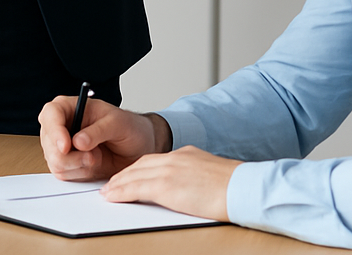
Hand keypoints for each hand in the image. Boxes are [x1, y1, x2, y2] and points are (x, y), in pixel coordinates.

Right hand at [38, 95, 164, 179]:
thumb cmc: (129, 127)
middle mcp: (61, 126)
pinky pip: (64, 174)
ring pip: (56, 162)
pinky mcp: (68, 164)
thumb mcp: (117, 123)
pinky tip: (94, 164)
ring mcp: (62, 146)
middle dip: (71, 156)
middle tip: (93, 156)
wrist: (138, 147)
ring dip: (78, 166)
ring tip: (97, 157)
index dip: (55, 131)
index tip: (66, 146)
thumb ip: (98, 131)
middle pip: (49, 144)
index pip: (51, 114)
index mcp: (69, 107)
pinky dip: (81, 174)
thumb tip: (78, 141)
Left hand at [101, 146, 237, 221]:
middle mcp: (174, 158)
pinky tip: (113, 197)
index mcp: (186, 155)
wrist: (243, 187)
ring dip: (118, 183)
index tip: (128, 175)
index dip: (138, 168)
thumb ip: (195, 175)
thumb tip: (189, 187)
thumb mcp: (210, 174)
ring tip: (108, 192)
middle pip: (140, 164)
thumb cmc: (235, 187)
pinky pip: (136, 187)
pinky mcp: (166, 186)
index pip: (154, 160)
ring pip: (134, 174)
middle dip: (124, 174)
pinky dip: (122, 191)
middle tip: (111, 183)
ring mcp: (169, 170)